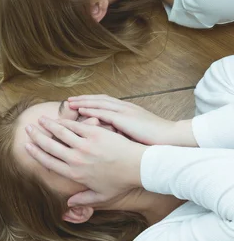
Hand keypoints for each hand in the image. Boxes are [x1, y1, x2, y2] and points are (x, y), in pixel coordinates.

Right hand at [24, 117, 146, 206]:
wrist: (138, 167)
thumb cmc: (121, 183)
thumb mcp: (101, 196)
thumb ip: (83, 200)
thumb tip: (69, 204)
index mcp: (75, 174)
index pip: (49, 162)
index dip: (36, 153)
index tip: (27, 146)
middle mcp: (76, 159)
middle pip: (50, 145)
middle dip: (36, 136)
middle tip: (28, 129)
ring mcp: (85, 145)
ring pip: (60, 133)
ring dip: (48, 125)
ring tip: (40, 119)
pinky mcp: (95, 133)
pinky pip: (75, 125)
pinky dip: (65, 121)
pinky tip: (59, 117)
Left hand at [67, 95, 196, 146]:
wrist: (171, 139)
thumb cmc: (155, 141)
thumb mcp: (136, 134)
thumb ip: (123, 132)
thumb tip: (111, 138)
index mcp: (127, 110)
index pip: (104, 102)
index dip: (90, 101)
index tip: (77, 103)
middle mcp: (124, 108)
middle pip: (99, 99)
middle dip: (83, 99)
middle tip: (69, 100)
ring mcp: (124, 112)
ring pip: (99, 103)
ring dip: (83, 102)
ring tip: (69, 103)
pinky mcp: (125, 119)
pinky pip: (103, 112)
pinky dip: (91, 110)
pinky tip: (80, 111)